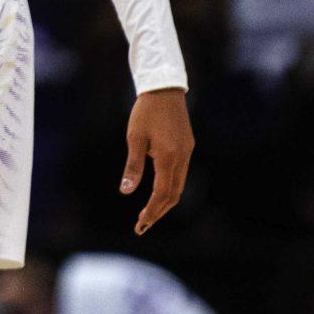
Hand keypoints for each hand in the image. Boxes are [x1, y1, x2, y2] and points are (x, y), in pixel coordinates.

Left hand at [122, 87, 193, 233]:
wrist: (164, 88)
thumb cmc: (145, 112)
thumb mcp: (134, 138)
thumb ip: (132, 167)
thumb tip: (125, 191)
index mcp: (169, 157)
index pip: (162, 194)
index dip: (152, 212)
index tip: (140, 224)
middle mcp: (182, 157)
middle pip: (173, 195)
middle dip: (159, 212)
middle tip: (143, 225)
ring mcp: (187, 152)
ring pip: (179, 186)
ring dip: (165, 202)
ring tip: (150, 213)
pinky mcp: (187, 146)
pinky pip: (181, 174)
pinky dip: (170, 188)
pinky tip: (158, 191)